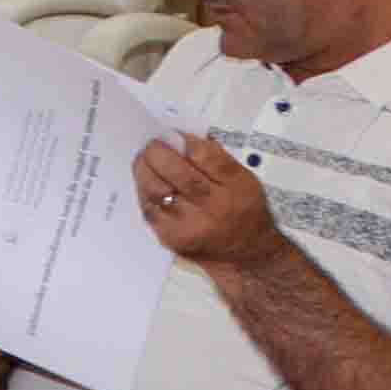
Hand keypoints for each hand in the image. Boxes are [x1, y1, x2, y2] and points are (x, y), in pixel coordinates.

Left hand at [132, 132, 286, 275]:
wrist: (245, 254)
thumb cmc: (243, 211)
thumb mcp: (244, 180)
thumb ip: (215, 158)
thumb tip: (181, 137)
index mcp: (236, 188)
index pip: (206, 157)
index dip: (185, 142)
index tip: (175, 135)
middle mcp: (215, 208)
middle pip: (178, 174)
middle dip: (158, 153)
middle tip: (152, 145)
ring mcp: (190, 226)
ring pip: (156, 190)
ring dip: (144, 170)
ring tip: (144, 159)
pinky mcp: (172, 238)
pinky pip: (149, 208)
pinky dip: (144, 191)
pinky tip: (146, 182)